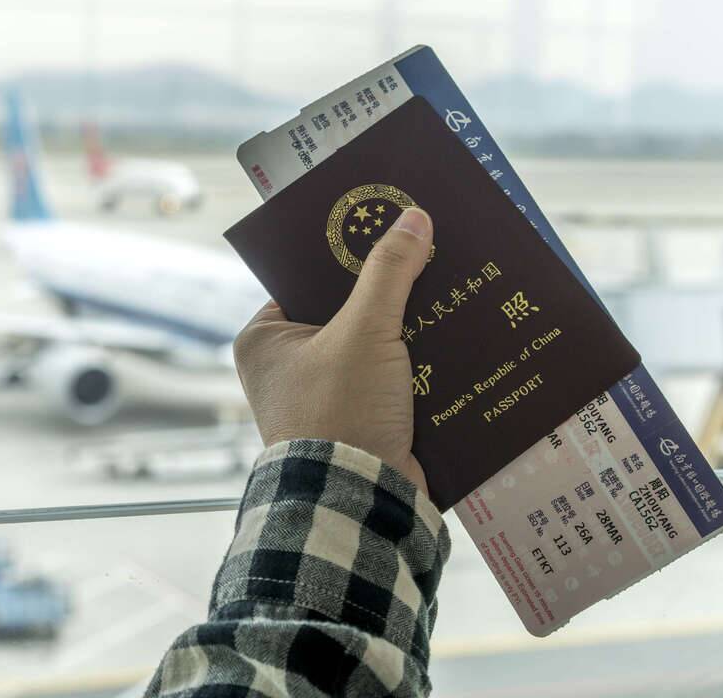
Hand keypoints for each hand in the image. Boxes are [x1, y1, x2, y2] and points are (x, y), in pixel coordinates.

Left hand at [232, 207, 433, 495]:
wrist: (360, 504)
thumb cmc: (340, 413)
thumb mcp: (365, 330)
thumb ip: (389, 272)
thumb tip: (413, 218)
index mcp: (264, 340)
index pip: (306, 279)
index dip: (347, 254)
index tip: (386, 227)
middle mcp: (285, 368)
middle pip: (346, 311)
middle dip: (389, 292)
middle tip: (429, 254)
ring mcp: (322, 398)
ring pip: (374, 345)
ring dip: (411, 329)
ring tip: (453, 290)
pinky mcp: (357, 423)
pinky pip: (392, 380)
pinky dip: (420, 365)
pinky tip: (458, 339)